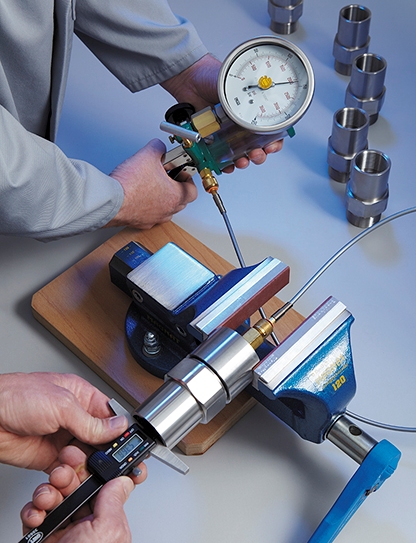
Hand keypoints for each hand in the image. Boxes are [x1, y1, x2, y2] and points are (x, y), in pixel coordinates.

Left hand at [0, 372, 129, 470]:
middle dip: (104, 450)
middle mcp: (74, 417)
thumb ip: (92, 421)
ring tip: (74, 460)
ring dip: (84, 463)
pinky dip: (70, 474)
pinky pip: (69, 469)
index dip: (119, 429)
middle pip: (100, 438)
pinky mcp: (50, 458)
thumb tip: (118, 426)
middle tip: (107, 459)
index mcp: (81, 396)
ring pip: (86, 456)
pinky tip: (66, 469)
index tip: (127, 443)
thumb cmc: (17, 397)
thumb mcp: (62, 405)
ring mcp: (62, 438)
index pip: (109, 414)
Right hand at [21, 445, 144, 542]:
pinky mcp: (42, 536)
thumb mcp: (109, 530)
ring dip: (48, 491)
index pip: (100, 483)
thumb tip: (123, 479)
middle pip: (75, 484)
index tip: (87, 456)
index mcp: (107, 518)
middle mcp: (85, 522)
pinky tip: (38, 515)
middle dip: (66, 474)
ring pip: (53, 494)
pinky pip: (34, 513)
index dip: (93, 468)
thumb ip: (114, 501)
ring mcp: (62, 528)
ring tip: (49, 498)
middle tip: (63, 473)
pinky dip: (32, 511)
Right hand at [107, 138, 197, 229]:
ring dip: (164, 199)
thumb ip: (157, 148)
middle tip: (167, 177)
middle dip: (176, 187)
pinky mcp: (141, 223)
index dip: (188, 179)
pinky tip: (140, 197)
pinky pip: (151, 216)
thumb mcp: (147, 155)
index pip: (192, 190)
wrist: (112, 202)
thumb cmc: (130, 185)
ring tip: (154, 186)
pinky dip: (149, 207)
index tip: (181, 171)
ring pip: (167, 210)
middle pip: (181, 201)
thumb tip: (159, 147)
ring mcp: (155, 218)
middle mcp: (167, 210)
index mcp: (175, 196)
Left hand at [161, 54, 283, 170]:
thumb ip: (249, 102)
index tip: (271, 145)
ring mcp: (228, 133)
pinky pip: (221, 157)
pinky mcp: (213, 139)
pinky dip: (225, 164)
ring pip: (241, 154)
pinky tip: (228, 165)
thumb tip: (256, 118)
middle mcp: (242, 124)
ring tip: (242, 161)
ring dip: (245, 161)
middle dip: (260, 154)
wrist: (189, 78)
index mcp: (253, 111)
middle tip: (256, 154)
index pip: (271, 131)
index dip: (274, 141)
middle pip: (258, 146)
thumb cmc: (212, 76)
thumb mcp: (236, 87)